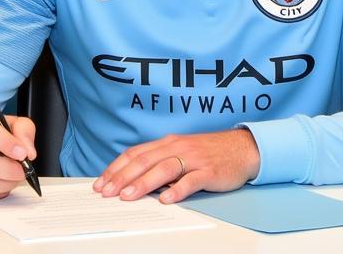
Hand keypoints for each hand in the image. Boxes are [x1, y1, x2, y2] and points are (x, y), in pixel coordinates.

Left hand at [93, 129, 259, 203]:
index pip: (136, 153)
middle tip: (107, 192)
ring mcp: (193, 158)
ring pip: (164, 169)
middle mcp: (177, 147)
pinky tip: (167, 200)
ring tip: (128, 196)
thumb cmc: (208, 152)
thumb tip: (132, 180)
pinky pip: (191, 180)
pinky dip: (178, 190)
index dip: (117, 168)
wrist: (242, 148)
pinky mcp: (209, 171)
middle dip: (123, 177)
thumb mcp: (181, 152)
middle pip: (145, 161)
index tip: (101, 183)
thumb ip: (160, 162)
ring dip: (144, 183)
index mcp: (168, 143)